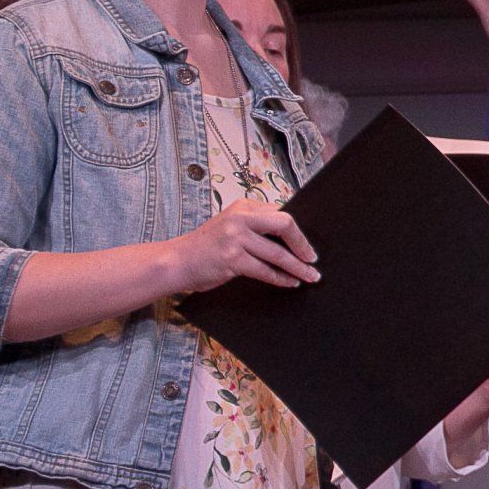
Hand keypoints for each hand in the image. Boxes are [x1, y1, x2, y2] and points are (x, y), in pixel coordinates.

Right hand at [165, 200, 319, 292]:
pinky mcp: (232, 259)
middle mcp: (240, 218)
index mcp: (244, 206)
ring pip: (277, 253)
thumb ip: (255, 226)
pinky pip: (264, 270)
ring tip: (310, 276)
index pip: (281, 213)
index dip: (299, 231)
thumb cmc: (206, 246)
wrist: (176, 261)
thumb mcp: (231, 225)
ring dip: (297, 267)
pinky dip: (280, 278)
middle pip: (285, 224)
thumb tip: (292, 238)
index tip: (308, 244)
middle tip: (313, 259)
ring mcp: (235, 238)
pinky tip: (290, 282)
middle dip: (303, 244)